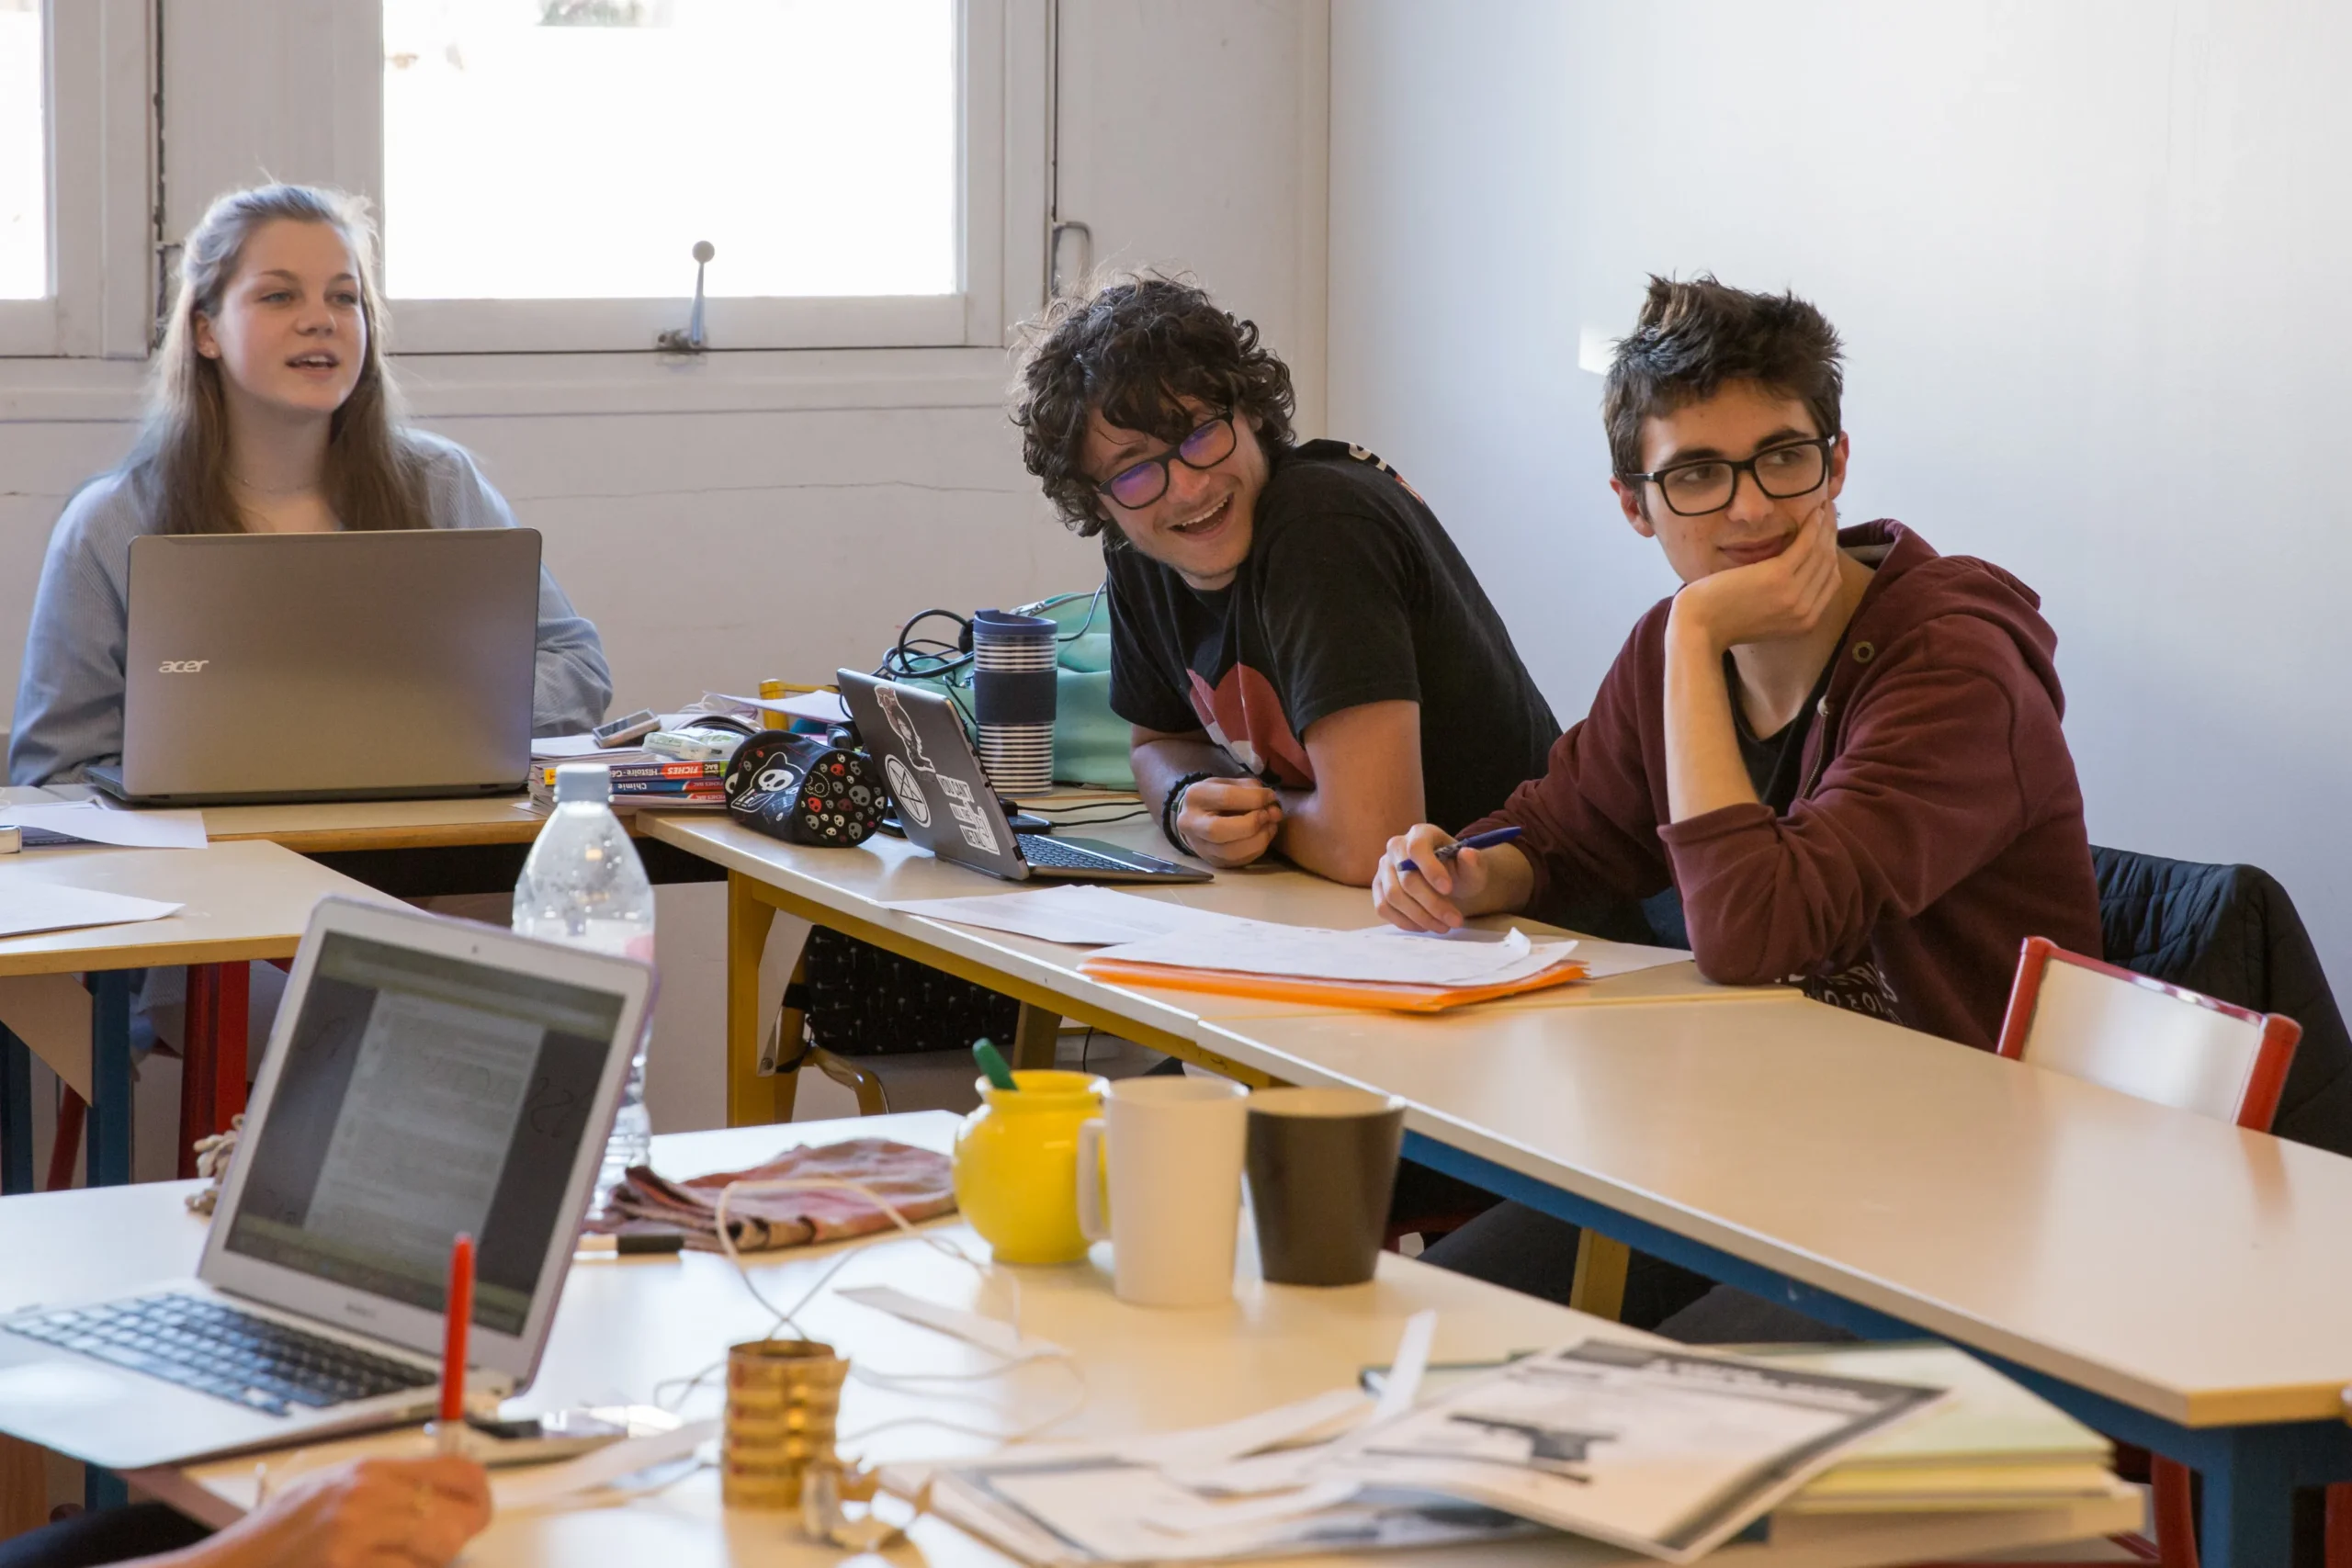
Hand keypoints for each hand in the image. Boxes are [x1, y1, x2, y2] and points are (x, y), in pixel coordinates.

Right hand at [191, 1456, 490, 1567]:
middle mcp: (364, 1502)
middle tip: (438, 1550)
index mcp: (368, 1472)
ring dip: (426, 1566)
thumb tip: (454, 1494)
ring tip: (395, 1562)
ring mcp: (353, 1544)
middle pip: (459, 1520)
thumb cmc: (278, 1537)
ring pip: (437, 1558)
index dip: (479, 1497)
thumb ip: (393, 1489)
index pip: (461, 1472)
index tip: (476, 1512)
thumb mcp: (335, 1490)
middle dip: (459, 1541)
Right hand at [1173, 777, 1283, 867]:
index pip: (1226, 798)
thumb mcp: (1231, 783)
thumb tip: (1273, 807)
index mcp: (1196, 796)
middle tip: (1268, 815)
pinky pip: (1238, 861)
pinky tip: (1264, 837)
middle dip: (1251, 824)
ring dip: (1258, 840)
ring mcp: (1200, 847)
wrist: (1197, 818)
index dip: (1254, 798)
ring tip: (1270, 826)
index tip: (1271, 797)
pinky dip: (1257, 850)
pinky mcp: (1213, 862)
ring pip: (1229, 852)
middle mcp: (1192, 824)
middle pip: (1218, 830)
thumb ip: (1252, 791)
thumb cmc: (1218, 797)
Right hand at [1372, 824, 1486, 932]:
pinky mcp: (1378, 888)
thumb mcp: (1473, 867)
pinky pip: (1384, 907)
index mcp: (1420, 833)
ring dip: (1420, 916)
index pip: (1417, 848)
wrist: (1449, 883)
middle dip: (1432, 904)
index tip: (1448, 889)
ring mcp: (1384, 867)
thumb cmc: (1460, 871)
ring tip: (1443, 926)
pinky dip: (1405, 921)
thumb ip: (1473, 862)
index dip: (1430, 870)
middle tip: (1455, 920)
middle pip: (1407, 878)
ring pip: (1394, 896)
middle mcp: (1396, 846)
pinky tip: (1425, 926)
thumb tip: (1467, 854)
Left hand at [1669, 502, 1843, 654]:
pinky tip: (1815, 512)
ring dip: (1827, 525)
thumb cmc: (1720, 619)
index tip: (1828, 535)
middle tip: (1831, 513)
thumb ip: (1783, 602)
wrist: (1698, 627)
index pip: (1830, 582)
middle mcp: (1805, 611)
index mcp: (1804, 622)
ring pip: (1821, 552)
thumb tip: (1794, 577)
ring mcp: (1794, 595)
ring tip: (1826, 506)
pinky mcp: (1778, 577)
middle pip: (1829, 565)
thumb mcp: (1763, 616)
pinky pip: (1805, 545)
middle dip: (1832, 535)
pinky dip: (1813, 527)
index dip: (1832, 555)